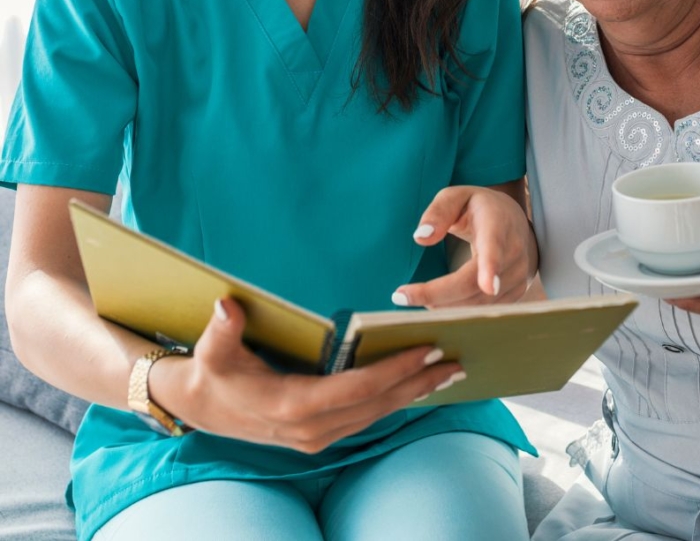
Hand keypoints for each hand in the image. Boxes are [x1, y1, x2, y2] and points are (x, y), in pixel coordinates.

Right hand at [149, 298, 463, 452]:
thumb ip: (222, 330)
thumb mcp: (211, 351)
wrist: (201, 406)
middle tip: (456, 360)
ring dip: (413, 394)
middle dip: (417, 383)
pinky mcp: (322, 434)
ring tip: (449, 370)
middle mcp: (310, 429)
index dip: (393, 372)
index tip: (426, 351)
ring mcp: (318, 436)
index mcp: (291, 406)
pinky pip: (368, 417)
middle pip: (376, 406)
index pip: (355, 390)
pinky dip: (396, 400)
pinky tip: (419, 384)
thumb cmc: (212, 371)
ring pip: (377, 414)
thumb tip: (226, 306)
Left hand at [391, 182, 537, 307]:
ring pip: (479, 302)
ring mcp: (518, 275)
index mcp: (498, 223)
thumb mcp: (457, 196)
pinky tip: (437, 303)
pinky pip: (485, 310)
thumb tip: (421, 237)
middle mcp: (513, 252)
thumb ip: (438, 211)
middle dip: (440, 293)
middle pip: (478, 284)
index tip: (488, 286)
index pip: (495, 246)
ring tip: (414, 297)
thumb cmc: (479, 208)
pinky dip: (458, 310)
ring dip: (444, 305)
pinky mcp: (515, 293)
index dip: (492, 267)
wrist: (513, 222)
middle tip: (401, 296)